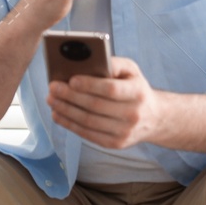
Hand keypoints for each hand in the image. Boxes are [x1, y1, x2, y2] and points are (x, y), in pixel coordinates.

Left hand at [47, 56, 162, 149]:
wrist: (154, 118)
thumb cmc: (135, 88)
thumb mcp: (131, 71)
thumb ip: (113, 63)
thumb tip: (88, 60)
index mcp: (138, 92)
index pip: (111, 90)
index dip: (89, 85)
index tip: (71, 79)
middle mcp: (133, 114)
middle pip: (95, 106)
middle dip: (70, 96)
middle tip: (52, 88)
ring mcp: (124, 132)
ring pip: (88, 121)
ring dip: (65, 110)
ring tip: (51, 100)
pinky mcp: (115, 144)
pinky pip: (88, 134)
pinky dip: (69, 124)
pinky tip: (57, 114)